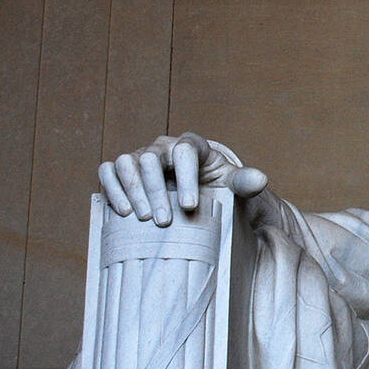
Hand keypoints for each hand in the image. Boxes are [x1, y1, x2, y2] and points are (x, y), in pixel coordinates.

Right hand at [98, 133, 267, 225]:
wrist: (201, 195)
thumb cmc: (217, 188)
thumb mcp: (233, 185)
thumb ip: (245, 181)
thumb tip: (260, 179)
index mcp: (192, 146)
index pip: (185, 151)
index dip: (186, 177)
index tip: (190, 206)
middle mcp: (162, 148)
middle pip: (151, 159)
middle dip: (156, 191)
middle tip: (165, 221)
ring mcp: (140, 157)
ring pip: (127, 163)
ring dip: (133, 191)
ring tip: (145, 219)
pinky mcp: (123, 171)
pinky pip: (108, 171)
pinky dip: (112, 187)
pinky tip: (123, 211)